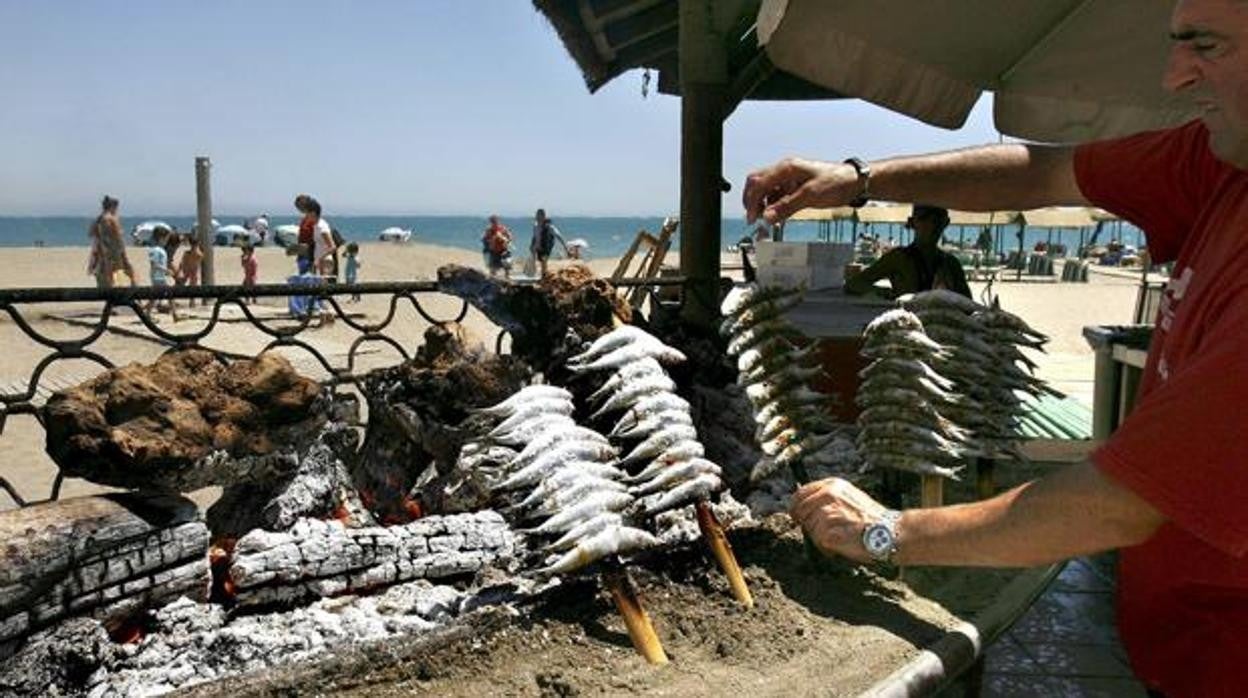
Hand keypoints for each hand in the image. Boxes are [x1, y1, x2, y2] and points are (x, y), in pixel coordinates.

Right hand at [743, 158, 862, 223]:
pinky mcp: (795, 187)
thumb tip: (767, 216)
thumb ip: (786, 206)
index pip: (758, 182)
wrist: (855, 182)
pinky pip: (777, 196)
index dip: (752, 201)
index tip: (753, 218)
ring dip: (763, 204)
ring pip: (766, 190)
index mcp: (787, 168)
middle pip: (757, 183)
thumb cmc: (837, 182)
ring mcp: (789, 179)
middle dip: (752, 201)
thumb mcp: (811, 195)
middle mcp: (785, 171)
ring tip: (767, 219)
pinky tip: (777, 216)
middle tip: (755, 218)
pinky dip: (773, 206)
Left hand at [789, 477, 891, 562]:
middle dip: (808, 524)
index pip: (800, 494)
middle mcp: (827, 496)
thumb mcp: (849, 496)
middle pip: (801, 512)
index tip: (796, 515)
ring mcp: (827, 514)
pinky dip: (826, 548)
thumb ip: (827, 497)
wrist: (890, 531)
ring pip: (809, 529)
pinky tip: (841, 545)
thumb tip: (805, 506)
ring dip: (820, 537)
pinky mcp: (828, 533)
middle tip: (824, 532)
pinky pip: (818, 542)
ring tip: (840, 536)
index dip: (796, 507)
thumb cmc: (872, 517)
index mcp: (832, 485)